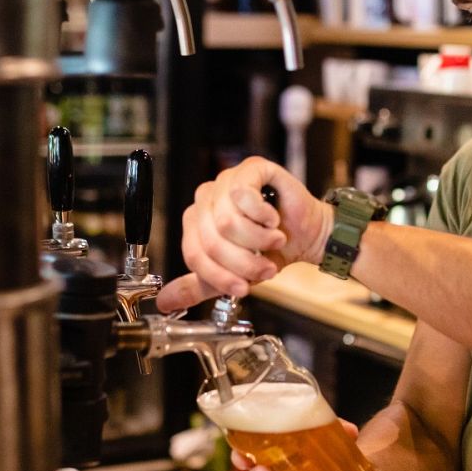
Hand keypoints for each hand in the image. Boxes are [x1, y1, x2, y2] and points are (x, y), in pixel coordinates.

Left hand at [156, 157, 333, 311]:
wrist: (306, 235)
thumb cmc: (271, 251)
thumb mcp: (231, 275)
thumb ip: (198, 287)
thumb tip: (165, 302)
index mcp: (196, 221)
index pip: (193, 253)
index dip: (219, 275)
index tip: (242, 288)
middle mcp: (206, 198)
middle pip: (212, 240)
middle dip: (244, 262)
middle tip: (265, 268)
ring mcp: (226, 181)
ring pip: (227, 221)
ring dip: (258, 240)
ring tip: (273, 241)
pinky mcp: (250, 168)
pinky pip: (244, 197)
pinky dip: (264, 217)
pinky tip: (273, 219)